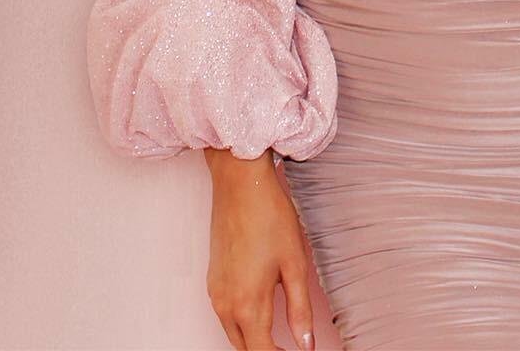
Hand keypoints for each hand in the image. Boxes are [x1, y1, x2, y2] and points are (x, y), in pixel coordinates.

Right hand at [204, 150, 316, 350]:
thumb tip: (306, 345)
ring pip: (233, 333)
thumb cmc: (270, 218)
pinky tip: (260, 311)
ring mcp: (215, 292)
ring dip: (253, 339)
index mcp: (247, 304)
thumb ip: (300, 310)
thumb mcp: (295, 264)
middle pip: (244, 347)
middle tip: (291, 347)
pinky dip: (242, 323)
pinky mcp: (212, 280)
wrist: (241, 185)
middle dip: (266, 350)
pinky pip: (225, 314)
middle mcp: (225, 304)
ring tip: (279, 336)